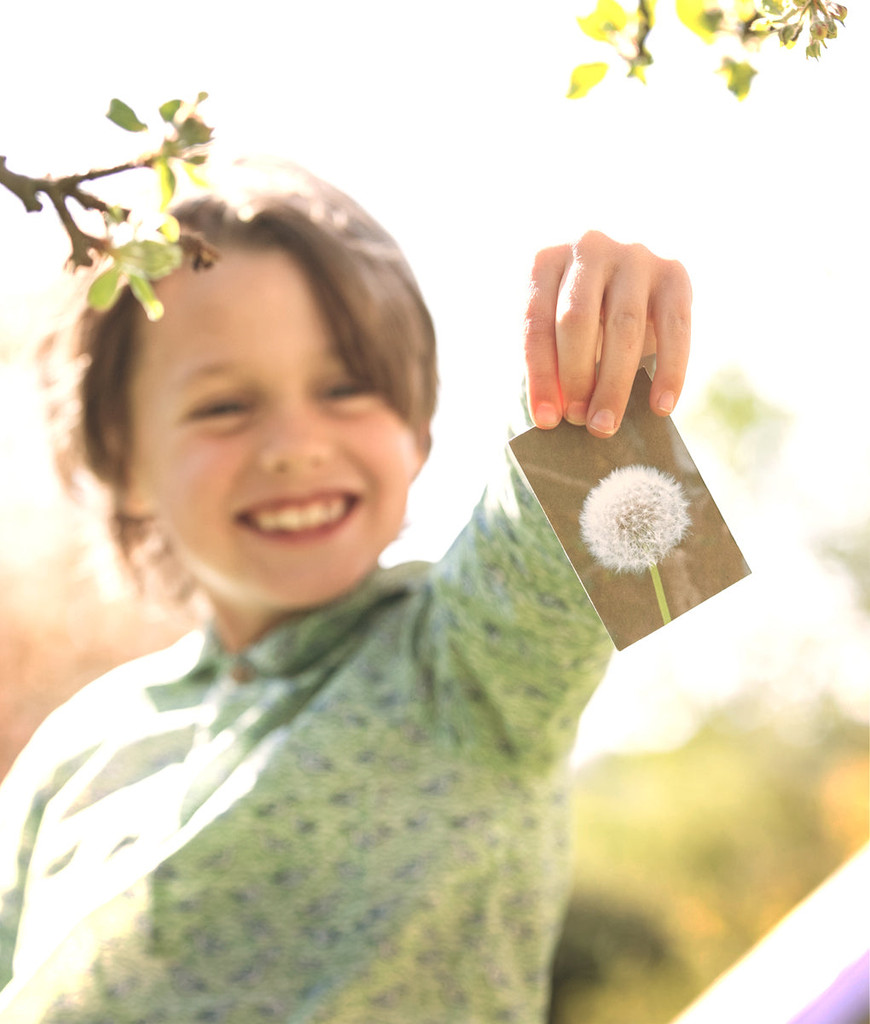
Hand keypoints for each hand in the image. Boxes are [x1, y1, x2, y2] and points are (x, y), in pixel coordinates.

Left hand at [523, 231, 690, 436]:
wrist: (625, 284)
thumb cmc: (580, 321)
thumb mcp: (556, 333)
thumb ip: (553, 364)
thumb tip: (557, 417)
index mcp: (544, 261)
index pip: (536, 323)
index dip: (541, 375)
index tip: (546, 420)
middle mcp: (588, 248)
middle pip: (577, 320)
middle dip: (576, 378)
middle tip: (579, 422)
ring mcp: (634, 256)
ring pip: (623, 326)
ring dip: (614, 383)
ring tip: (606, 424)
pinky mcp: (673, 273)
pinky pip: (674, 327)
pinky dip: (670, 371)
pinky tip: (661, 407)